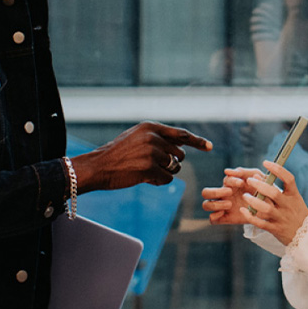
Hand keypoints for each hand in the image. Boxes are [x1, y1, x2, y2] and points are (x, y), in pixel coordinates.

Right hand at [71, 121, 211, 191]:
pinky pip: (167, 179)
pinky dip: (159, 181)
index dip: (197, 141)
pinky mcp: (149, 168)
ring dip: (165, 173)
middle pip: (179, 154)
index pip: (181, 134)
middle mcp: (153, 137)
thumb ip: (158, 139)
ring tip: (146, 171)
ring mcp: (151, 152)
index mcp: (151, 127)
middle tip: (153, 165)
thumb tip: (181, 150)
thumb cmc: (117, 154)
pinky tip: (144, 178)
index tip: (209, 147)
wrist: (98, 166)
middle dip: (171, 163)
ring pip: (174, 168)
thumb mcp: (137, 137)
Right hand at [201, 167, 265, 224]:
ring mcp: (224, 207)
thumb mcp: (258, 177)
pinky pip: (212, 219)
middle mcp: (224, 196)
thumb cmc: (264, 190)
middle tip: (230, 193)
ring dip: (216, 204)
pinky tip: (225, 213)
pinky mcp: (226, 218)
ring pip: (206, 205)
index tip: (242, 183)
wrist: (271, 209)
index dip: (231, 180)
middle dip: (216, 191)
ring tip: (230, 204)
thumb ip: (244, 172)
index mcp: (232, 185)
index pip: (225, 180)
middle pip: (206, 192)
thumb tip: (227, 171)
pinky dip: (215, 217)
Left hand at [238, 161, 307, 244]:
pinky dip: (251, 216)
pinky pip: (260, 223)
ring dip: (254, 201)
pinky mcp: (275, 229)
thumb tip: (259, 176)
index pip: (288, 179)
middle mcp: (288, 206)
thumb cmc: (296, 213)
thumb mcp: (294, 200)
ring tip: (245, 195)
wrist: (307, 236)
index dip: (277, 169)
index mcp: (294, 196)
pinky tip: (243, 210)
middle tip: (249, 180)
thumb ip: (278, 189)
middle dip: (260, 185)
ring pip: (266, 209)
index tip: (265, 163)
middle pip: (274, 193)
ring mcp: (282, 218)